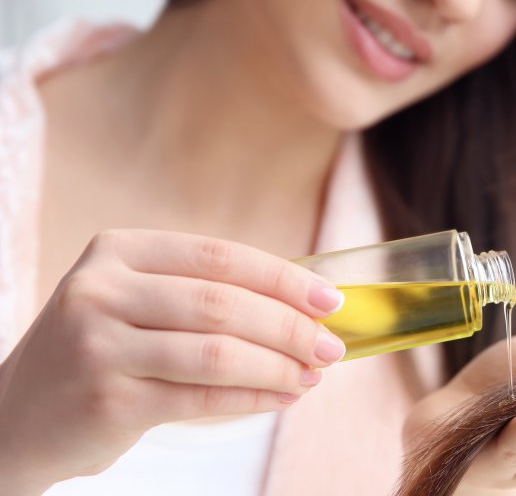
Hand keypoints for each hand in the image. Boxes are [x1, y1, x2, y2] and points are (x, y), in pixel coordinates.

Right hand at [0, 229, 345, 493]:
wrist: (17, 417)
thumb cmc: (101, 352)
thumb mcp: (136, 302)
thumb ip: (206, 294)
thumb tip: (306, 306)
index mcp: (118, 252)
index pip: (221, 257)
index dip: (284, 279)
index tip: (330, 300)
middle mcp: (102, 290)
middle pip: (223, 304)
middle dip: (290, 327)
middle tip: (331, 347)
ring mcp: (99, 345)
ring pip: (216, 353)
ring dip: (278, 366)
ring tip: (312, 376)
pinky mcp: (105, 400)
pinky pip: (200, 398)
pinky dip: (252, 399)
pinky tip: (281, 398)